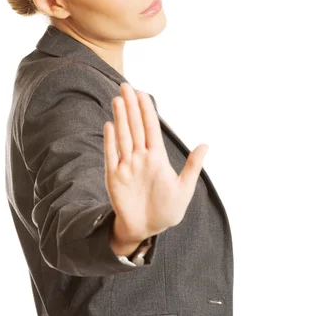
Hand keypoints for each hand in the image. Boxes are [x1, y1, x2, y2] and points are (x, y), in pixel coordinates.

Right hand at [103, 82, 208, 241]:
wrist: (147, 229)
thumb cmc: (167, 211)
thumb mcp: (184, 189)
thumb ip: (192, 166)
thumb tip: (206, 144)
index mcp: (157, 158)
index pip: (151, 128)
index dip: (147, 110)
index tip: (142, 93)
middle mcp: (140, 158)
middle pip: (135, 127)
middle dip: (131, 106)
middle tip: (125, 86)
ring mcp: (126, 166)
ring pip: (123, 137)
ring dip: (120, 118)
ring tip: (118, 100)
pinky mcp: (114, 178)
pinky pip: (111, 156)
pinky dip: (110, 141)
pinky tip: (109, 126)